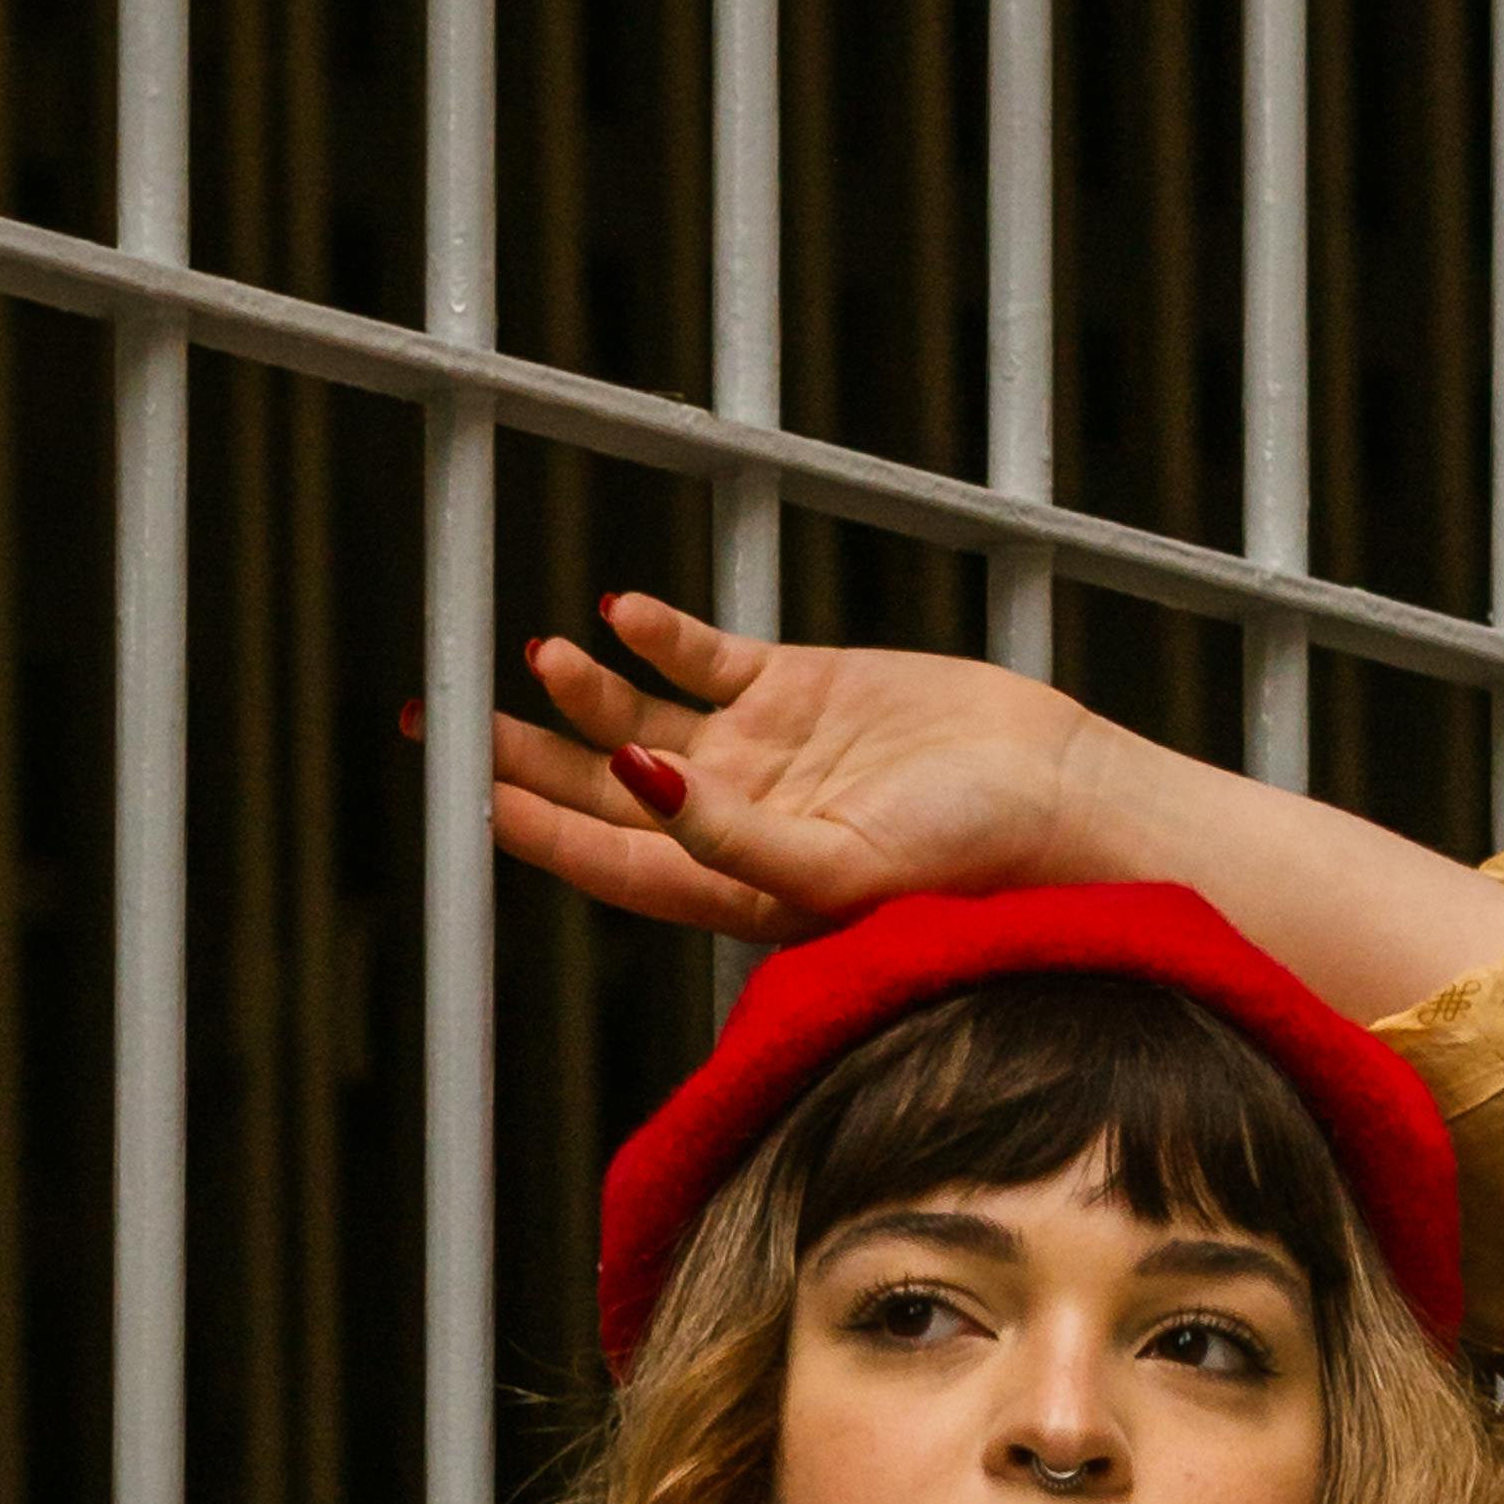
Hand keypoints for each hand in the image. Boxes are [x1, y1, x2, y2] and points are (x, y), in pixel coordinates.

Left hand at [481, 594, 1101, 940]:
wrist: (1061, 797)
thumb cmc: (970, 862)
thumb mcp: (842, 866)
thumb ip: (734, 839)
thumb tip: (639, 788)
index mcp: (733, 887)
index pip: (608, 859)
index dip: (533, 829)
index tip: (465, 794)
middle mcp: (733, 824)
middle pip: (602, 790)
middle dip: (520, 759)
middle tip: (443, 720)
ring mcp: (763, 754)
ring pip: (642, 720)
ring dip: (587, 691)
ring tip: (538, 656)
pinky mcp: (800, 688)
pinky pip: (706, 659)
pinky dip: (661, 637)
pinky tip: (620, 615)